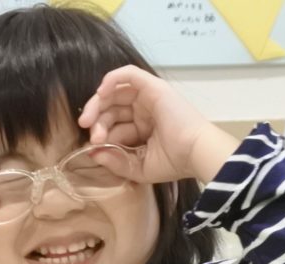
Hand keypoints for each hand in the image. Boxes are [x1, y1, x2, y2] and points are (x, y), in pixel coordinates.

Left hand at [77, 65, 237, 183]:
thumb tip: (93, 153)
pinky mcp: (153, 86)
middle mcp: (144, 110)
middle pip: (111, 108)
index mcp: (142, 128)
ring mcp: (148, 97)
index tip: (93, 148)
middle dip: (97, 121)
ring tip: (89, 121)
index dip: (100, 134)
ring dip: (98, 105)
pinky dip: (112, 79)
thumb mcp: (138, 168)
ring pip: (115, 92)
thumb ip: (115, 162)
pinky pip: (128, 74)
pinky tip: (101, 93)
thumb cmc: (173, 162)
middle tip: (92, 136)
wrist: (195, 153)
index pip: (114, 125)